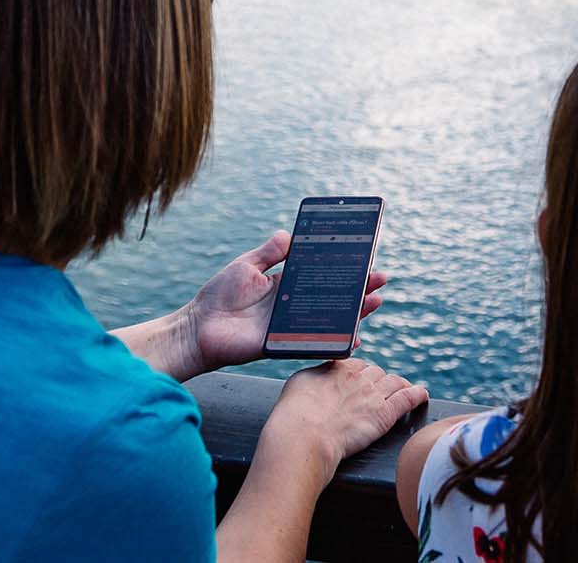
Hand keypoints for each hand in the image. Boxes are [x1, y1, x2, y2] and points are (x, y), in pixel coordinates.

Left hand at [179, 231, 388, 373]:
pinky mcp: (283, 344)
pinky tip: (354, 337)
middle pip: (332, 297)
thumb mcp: (245, 266)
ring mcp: (290, 326)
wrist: (196, 329)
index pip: (320, 275)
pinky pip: (314, 342)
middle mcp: (293, 306)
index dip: (342, 269)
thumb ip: (269, 253)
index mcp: (285, 285)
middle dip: (358, 289)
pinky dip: (335, 340)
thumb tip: (291, 234)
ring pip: (329, 319)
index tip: (364, 259)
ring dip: (354, 312)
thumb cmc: (217, 296)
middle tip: (380, 279)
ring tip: (375, 301)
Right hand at [265, 358, 428, 469]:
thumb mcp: (300, 381)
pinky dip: (417, 395)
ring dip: (399, 385)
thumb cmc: (295, 411)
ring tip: (404, 389)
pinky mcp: (384, 414)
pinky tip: (422, 395)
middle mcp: (359, 377)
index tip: (359, 382)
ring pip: (394, 382)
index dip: (360, 374)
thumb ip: (316, 374)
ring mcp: (374, 395)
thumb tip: (322, 374)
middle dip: (378, 381)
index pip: (358, 365)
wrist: (303, 433)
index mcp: (339, 367)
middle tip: (378, 392)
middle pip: (377, 373)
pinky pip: (407, 399)